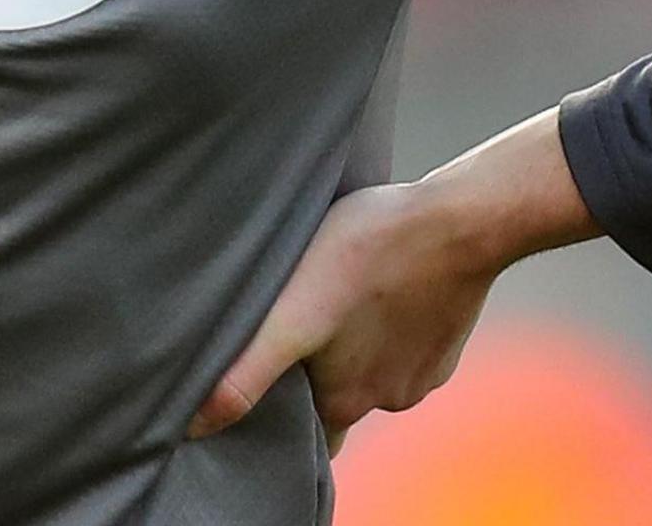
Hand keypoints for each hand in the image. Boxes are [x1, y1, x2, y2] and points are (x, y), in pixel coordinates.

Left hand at [191, 112, 595, 453]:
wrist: (458, 222)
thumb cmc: (366, 252)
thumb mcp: (290, 310)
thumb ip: (244, 372)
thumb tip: (193, 427)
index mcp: (343, 402)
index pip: (301, 429)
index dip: (278, 408)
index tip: (265, 371)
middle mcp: (385, 401)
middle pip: (334, 398)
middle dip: (313, 371)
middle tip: (295, 322)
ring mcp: (421, 373)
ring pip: (370, 369)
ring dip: (352, 343)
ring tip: (335, 295)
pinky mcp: (445, 344)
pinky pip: (405, 344)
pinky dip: (389, 324)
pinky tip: (377, 287)